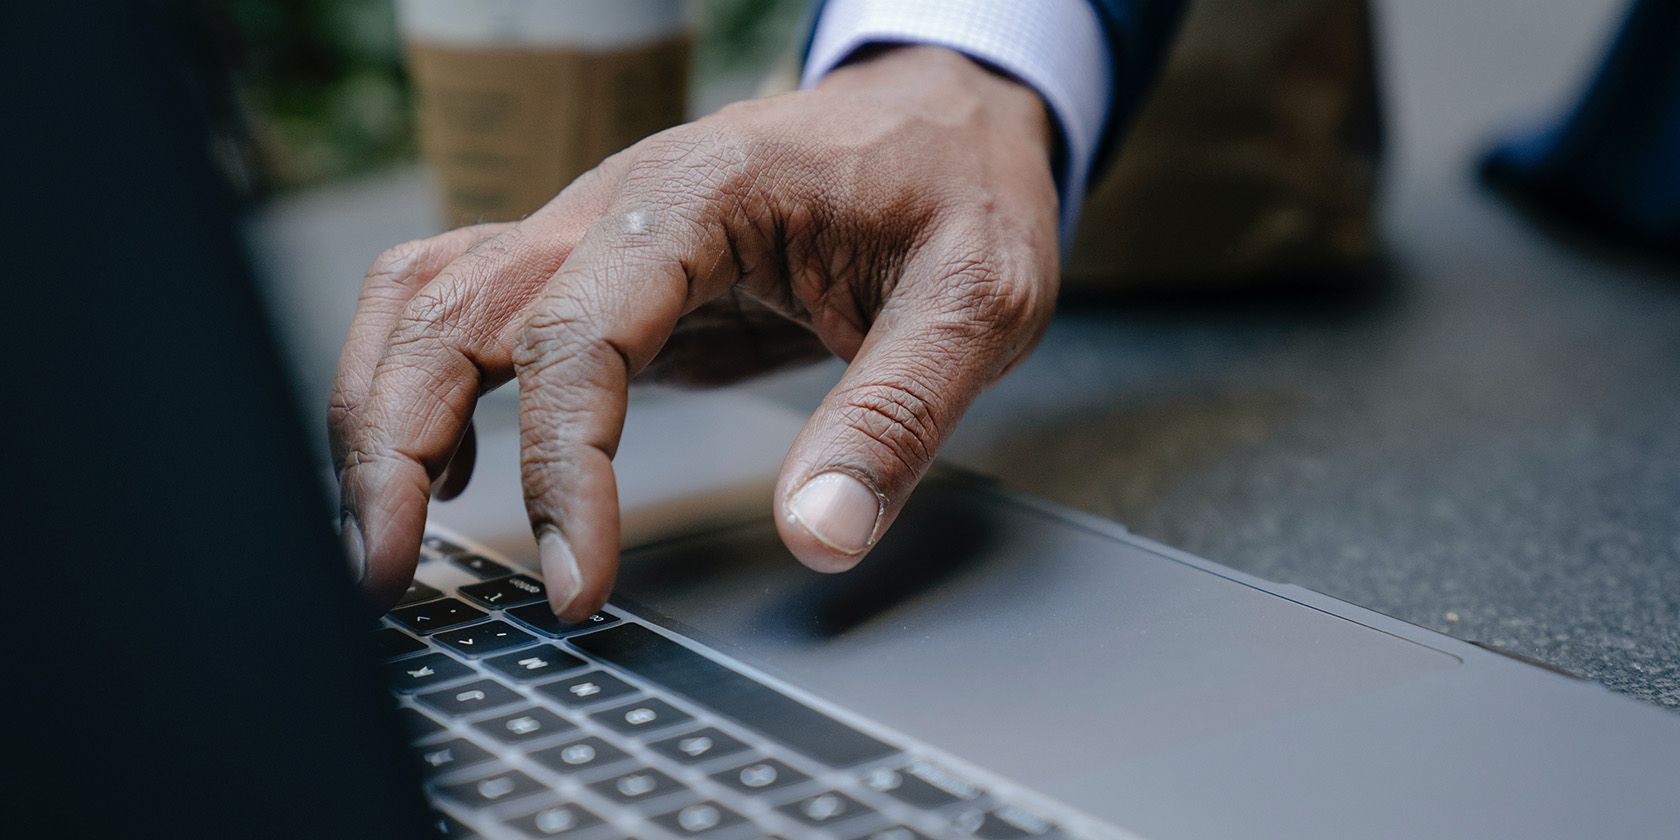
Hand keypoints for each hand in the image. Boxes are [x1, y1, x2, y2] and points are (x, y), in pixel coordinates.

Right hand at [330, 46, 1059, 618]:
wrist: (941, 113)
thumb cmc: (957, 189)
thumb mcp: (974, 298)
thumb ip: (898, 412)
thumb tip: (819, 537)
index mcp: (701, 195)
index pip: (579, 335)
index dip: (559, 469)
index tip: (578, 584)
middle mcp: (616, 201)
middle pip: (447, 309)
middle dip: (392, 443)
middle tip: (387, 576)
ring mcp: (592, 230)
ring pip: (425, 299)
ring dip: (380, 412)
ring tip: (381, 537)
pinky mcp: (596, 270)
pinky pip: (464, 309)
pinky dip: (420, 386)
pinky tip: (446, 480)